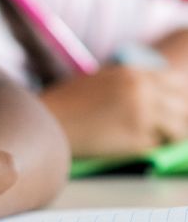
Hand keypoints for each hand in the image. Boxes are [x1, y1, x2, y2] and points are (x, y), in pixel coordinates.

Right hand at [41, 65, 187, 157]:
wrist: (47, 121)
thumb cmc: (68, 103)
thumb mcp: (102, 81)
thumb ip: (131, 84)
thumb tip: (160, 97)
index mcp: (133, 73)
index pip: (177, 83)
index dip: (179, 98)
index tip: (175, 108)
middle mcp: (142, 90)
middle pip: (183, 106)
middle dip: (178, 118)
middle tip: (165, 128)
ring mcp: (143, 114)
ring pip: (178, 129)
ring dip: (166, 135)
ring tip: (144, 138)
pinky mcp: (138, 139)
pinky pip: (158, 146)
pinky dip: (148, 147)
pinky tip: (125, 144)